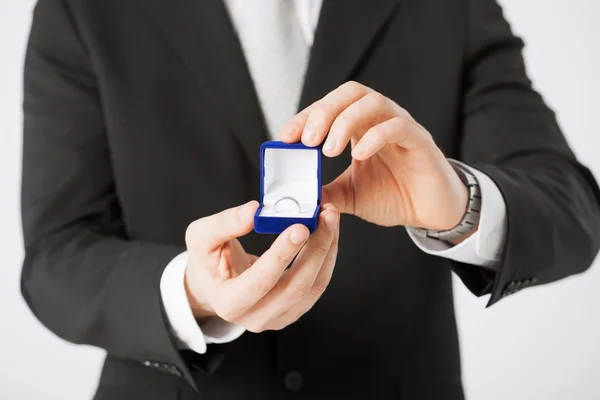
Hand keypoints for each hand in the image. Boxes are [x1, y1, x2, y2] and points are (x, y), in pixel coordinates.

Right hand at [184, 201, 338, 332]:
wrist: (215, 283)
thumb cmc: (207, 261)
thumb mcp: (201, 237)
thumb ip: (224, 223)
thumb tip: (254, 211)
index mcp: (229, 303)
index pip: (260, 281)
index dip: (282, 255)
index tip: (300, 227)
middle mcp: (255, 317)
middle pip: (295, 287)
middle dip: (316, 248)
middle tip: (326, 216)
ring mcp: (278, 317)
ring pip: (313, 287)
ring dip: (327, 250)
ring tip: (330, 219)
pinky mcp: (295, 310)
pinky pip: (318, 285)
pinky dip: (327, 257)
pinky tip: (328, 233)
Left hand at [280, 81, 470, 232]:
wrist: (432, 213)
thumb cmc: (394, 196)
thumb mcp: (351, 196)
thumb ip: (326, 193)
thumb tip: (298, 196)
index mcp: (361, 127)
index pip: (329, 107)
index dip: (305, 117)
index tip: (285, 137)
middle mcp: (380, 119)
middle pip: (350, 93)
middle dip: (323, 112)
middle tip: (307, 139)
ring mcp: (402, 127)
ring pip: (373, 102)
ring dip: (345, 121)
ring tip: (327, 149)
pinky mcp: (420, 142)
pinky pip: (398, 127)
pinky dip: (376, 136)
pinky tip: (358, 154)